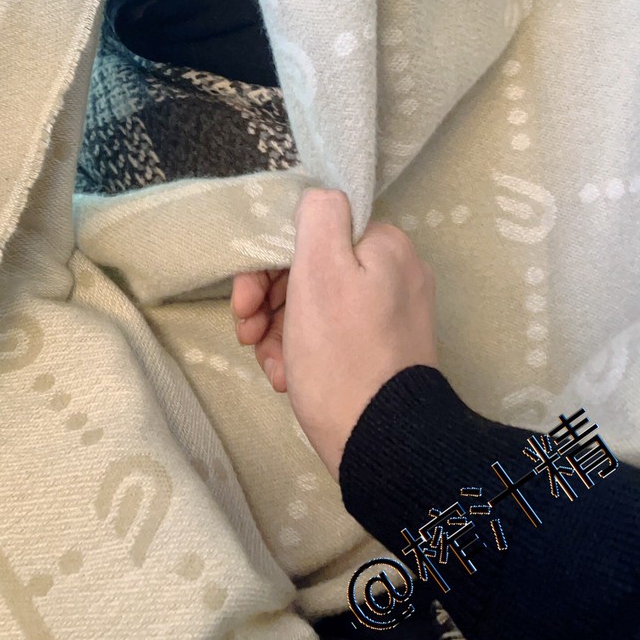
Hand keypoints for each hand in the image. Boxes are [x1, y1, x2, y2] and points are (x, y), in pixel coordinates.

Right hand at [231, 188, 438, 481]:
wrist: (384, 445)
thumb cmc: (342, 354)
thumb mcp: (321, 270)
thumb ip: (318, 216)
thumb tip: (318, 195)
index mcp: (383, 244)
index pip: (309, 234)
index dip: (266, 264)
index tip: (245, 302)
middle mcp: (395, 272)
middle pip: (310, 269)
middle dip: (269, 303)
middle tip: (248, 337)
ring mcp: (392, 314)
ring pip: (316, 305)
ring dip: (280, 332)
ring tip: (270, 367)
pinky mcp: (386, 351)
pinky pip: (333, 336)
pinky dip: (303, 352)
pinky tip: (287, 377)